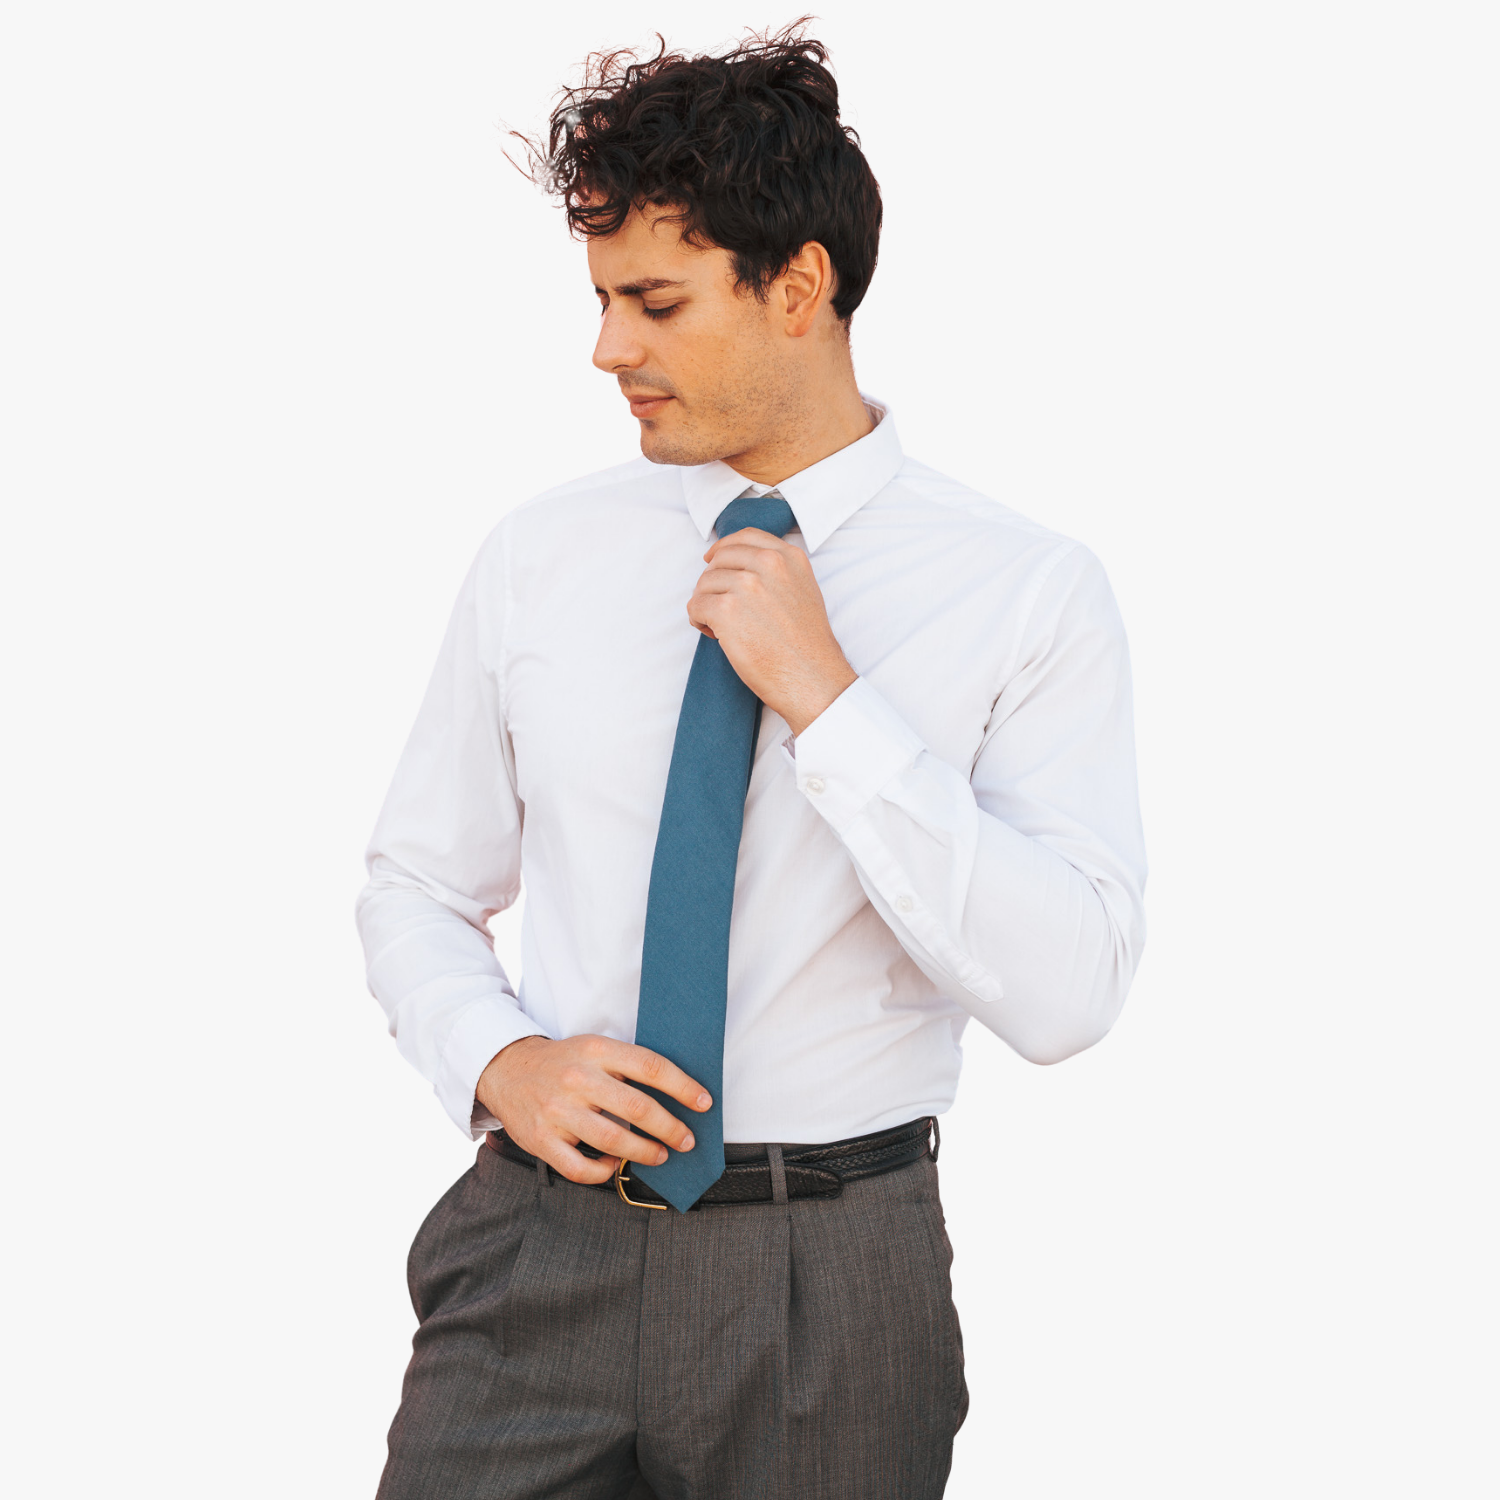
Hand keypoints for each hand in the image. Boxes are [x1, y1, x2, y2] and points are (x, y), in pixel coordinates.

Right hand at [475, 1034, 711, 1184]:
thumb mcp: (593, 1047)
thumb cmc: (562, 1062)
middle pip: (638, 1107)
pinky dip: (604, 1170)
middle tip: (687, 1140)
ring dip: (645, 1152)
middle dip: (670, 1128)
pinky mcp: (541, 1139)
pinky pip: (581, 1167)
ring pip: (613, 1140)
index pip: (650, 1067)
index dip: (683, 1087)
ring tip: (661, 1155)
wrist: (506, 1069)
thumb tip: (678, 1091)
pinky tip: (613, 1163)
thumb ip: (627, 1065)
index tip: (704, 1103)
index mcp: (596, 1051)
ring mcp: (557, 1111)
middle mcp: (577, 1079)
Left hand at [688, 528, 857, 735]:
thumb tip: (740, 566)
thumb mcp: (803, 590)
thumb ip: (777, 571)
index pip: (745, 537)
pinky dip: (698, 620)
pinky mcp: (727, 609)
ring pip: (704, 583)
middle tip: (722, 610)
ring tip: (722, 627)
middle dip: (713, 583)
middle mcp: (769, 564)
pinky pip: (695, 605)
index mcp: (789, 557)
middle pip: (719, 560)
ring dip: (706, 604)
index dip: (723, 547)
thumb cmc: (807, 644)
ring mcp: (747, 585)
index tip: (711, 559)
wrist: (811, 677)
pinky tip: (714, 634)